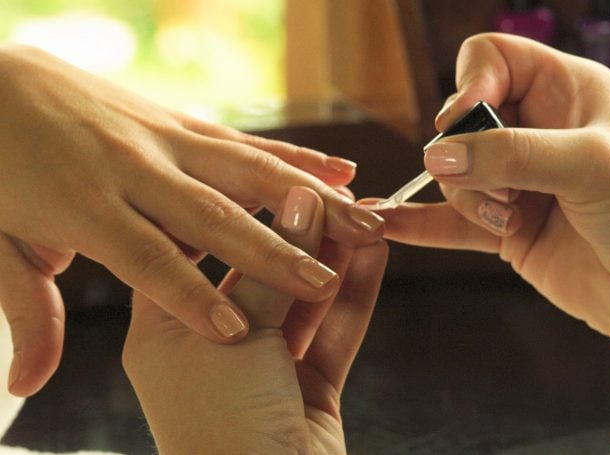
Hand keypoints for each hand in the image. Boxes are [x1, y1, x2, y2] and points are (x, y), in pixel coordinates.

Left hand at [0, 44, 384, 396]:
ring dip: (305, 198)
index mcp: (86, 207)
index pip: (146, 259)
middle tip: (320, 279)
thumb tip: (28, 383)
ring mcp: (162, 139)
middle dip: (270, 251)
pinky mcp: (180, 121)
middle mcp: (135, 170)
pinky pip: (246, 141)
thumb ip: (27, 311)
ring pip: (245, 171)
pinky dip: (295, 156)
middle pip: (211, 215)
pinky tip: (336, 168)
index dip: (189, 296)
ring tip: (357, 218)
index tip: (235, 332)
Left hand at [123, 186, 387, 453]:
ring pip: (302, 299)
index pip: (197, 247)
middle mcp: (211, 342)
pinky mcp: (307, 388)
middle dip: (299, 232)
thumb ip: (270, 269)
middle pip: (258, 270)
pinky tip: (375, 256)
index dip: (234, 209)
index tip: (266, 173)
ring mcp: (262, 367)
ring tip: (364, 213)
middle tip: (333, 191)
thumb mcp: (235, 335)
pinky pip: (332, 333)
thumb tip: (299, 204)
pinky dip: (354, 296)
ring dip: (334, 258)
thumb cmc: (217, 427)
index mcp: (166, 326)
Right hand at [372, 33, 609, 354]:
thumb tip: (437, 156)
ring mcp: (516, 180)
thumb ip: (512, 154)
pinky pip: (449, 221)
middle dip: (470, 158)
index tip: (463, 121)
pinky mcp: (503, 225)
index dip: (468, 85)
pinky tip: (388, 223)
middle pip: (461, 123)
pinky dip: (420, 224)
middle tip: (504, 188)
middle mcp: (535, 130)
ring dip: (470, 200)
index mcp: (565, 91)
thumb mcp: (589, 166)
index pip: (491, 60)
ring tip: (508, 220)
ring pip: (453, 174)